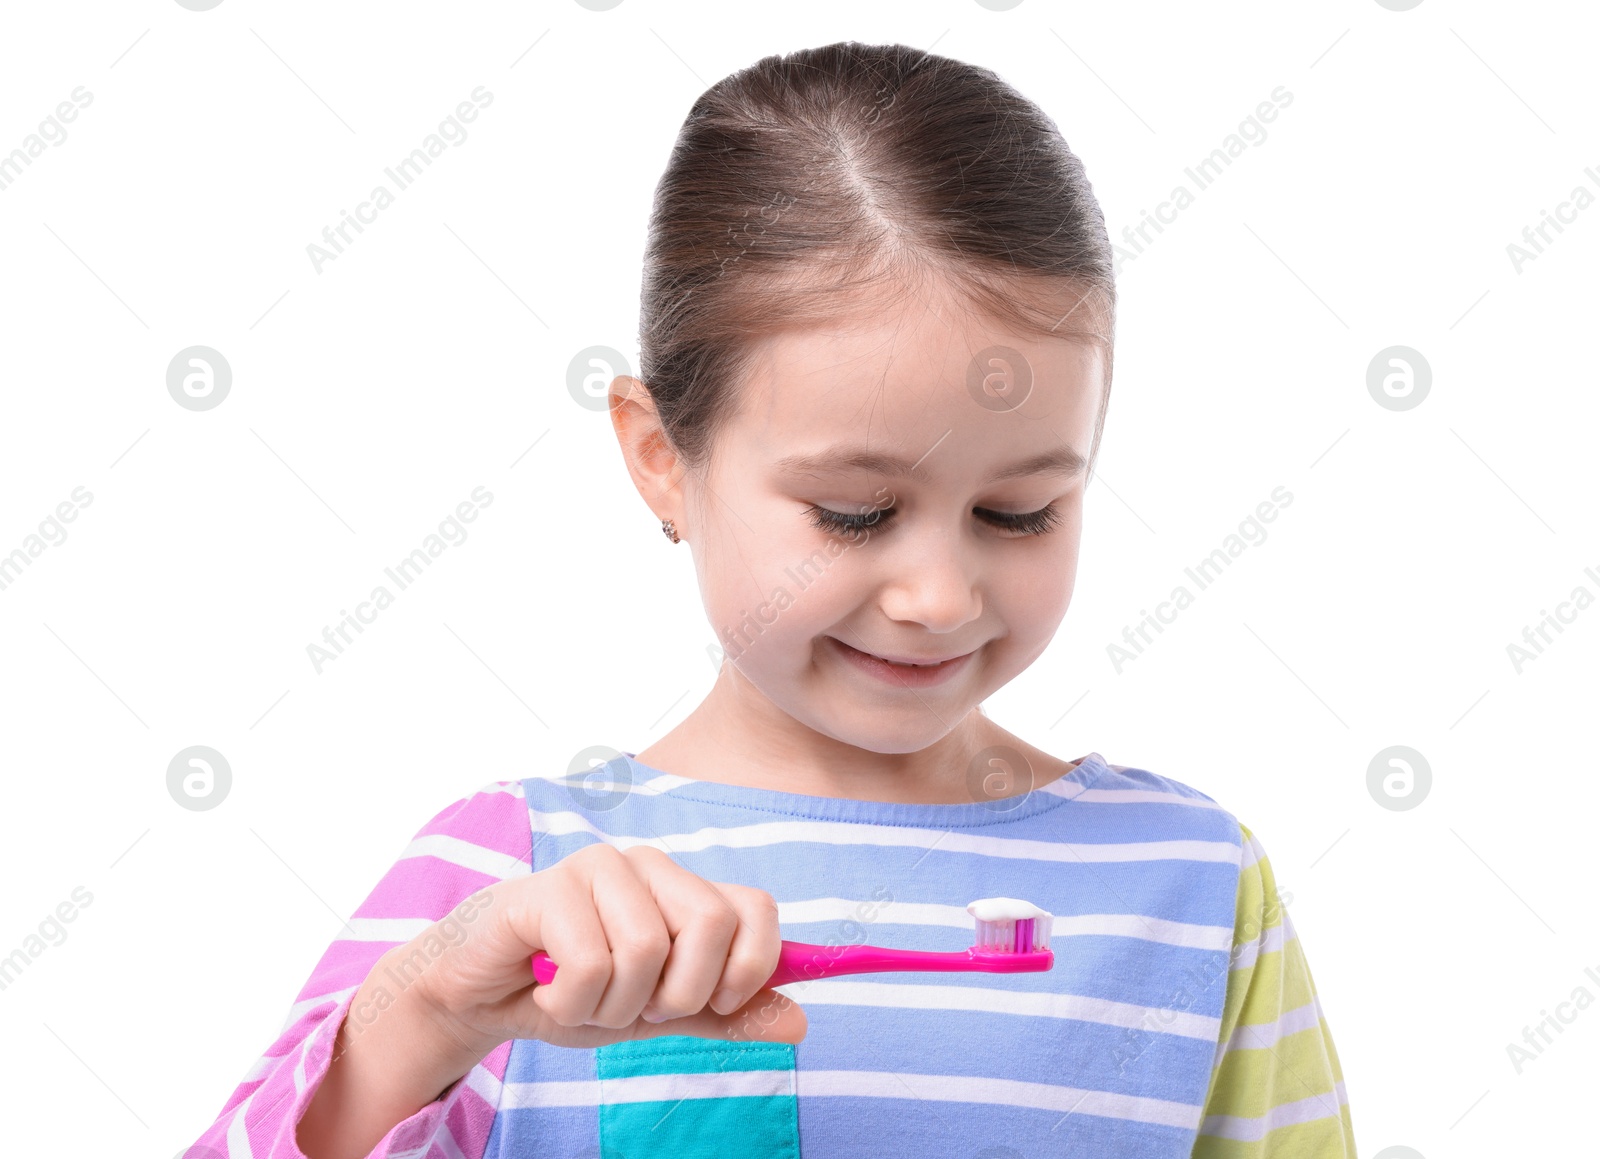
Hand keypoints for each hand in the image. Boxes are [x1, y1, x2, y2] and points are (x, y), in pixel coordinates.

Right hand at [413, 842, 807, 1057]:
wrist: (481, 993)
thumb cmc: (574, 991)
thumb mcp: (659, 1014)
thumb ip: (725, 1016)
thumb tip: (799, 1022)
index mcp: (685, 887)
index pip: (756, 910)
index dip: (748, 971)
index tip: (709, 1004)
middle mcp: (650, 865)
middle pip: (710, 927)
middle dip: (675, 997)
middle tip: (633, 1005)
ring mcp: (599, 867)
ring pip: (647, 951)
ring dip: (613, 1006)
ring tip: (583, 998)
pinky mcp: (549, 887)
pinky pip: (591, 963)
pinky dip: (571, 1003)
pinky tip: (547, 992)